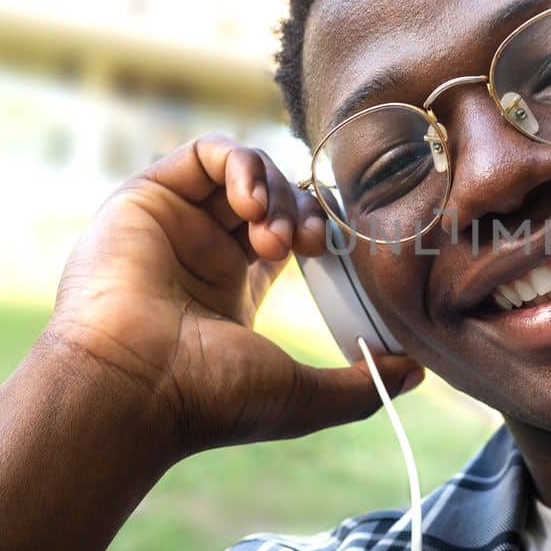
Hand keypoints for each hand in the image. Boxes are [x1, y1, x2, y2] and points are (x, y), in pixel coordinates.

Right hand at [43, 132, 420, 459]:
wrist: (134, 389)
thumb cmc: (209, 398)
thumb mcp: (304, 396)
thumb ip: (362, 385)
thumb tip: (415, 372)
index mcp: (231, 290)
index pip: (287, 232)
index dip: (318, 229)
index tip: (330, 251)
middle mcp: (200, 252)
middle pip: (271, 198)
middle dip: (300, 210)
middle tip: (306, 242)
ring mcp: (172, 223)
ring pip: (243, 170)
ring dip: (274, 190)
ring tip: (273, 233)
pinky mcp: (145, 197)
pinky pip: (204, 152)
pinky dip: (240, 163)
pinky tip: (250, 203)